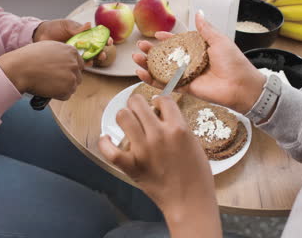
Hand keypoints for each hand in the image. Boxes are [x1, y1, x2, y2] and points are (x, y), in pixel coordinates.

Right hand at [0, 41, 83, 99]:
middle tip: (53, 79)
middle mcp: (74, 63)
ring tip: (48, 83)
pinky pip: (66, 95)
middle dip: (68, 79)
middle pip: (77, 76)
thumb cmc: (28, 57)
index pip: (79, 63)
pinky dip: (58, 95)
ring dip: (63, 87)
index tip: (61, 72)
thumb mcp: (48, 47)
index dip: (69, 69)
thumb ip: (61, 53)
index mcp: (71, 51)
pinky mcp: (67, 89)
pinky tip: (47, 88)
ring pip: (73, 86)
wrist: (19, 69)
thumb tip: (67, 59)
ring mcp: (72, 77)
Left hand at [33, 19, 113, 62]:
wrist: (41, 35)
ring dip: (96, 58)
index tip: (109, 41)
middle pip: (97, 49)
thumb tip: (89, 25)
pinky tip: (86, 63)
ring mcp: (79, 52)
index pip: (98, 36)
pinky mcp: (72, 59)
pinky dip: (85, 64)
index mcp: (85, 33)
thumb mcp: (66, 25)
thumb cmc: (54, 28)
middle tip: (102, 53)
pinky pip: (81, 63)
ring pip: (92, 57)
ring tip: (95, 58)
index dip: (105, 39)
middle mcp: (84, 43)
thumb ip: (77, 28)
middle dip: (102, 51)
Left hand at [98, 95, 221, 236]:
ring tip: (127, 123)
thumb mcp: (194, 143)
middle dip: (137, 103)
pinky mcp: (132, 166)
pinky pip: (109, 150)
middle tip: (139, 110)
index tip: (157, 105)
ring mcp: (143, 150)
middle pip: (137, 103)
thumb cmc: (197, 175)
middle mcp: (159, 135)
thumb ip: (178, 127)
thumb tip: (162, 116)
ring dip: (124, 117)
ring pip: (122, 117)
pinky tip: (107, 138)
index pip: (163, 100)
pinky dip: (105, 142)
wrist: (190, 201)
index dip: (159, 101)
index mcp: (178, 128)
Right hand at [132, 12, 265, 113]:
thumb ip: (205, 29)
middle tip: (140, 46)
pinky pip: (166, 84)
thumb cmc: (234, 62)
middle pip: (167, 56)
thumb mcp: (219, 40)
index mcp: (199, 50)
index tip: (157, 35)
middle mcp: (191, 62)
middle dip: (152, 51)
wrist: (240, 85)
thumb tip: (198, 13)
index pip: (178, 43)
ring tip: (137, 58)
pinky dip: (153, 80)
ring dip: (148, 65)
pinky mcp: (185, 88)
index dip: (167, 39)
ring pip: (163, 70)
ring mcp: (187, 76)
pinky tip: (142, 74)